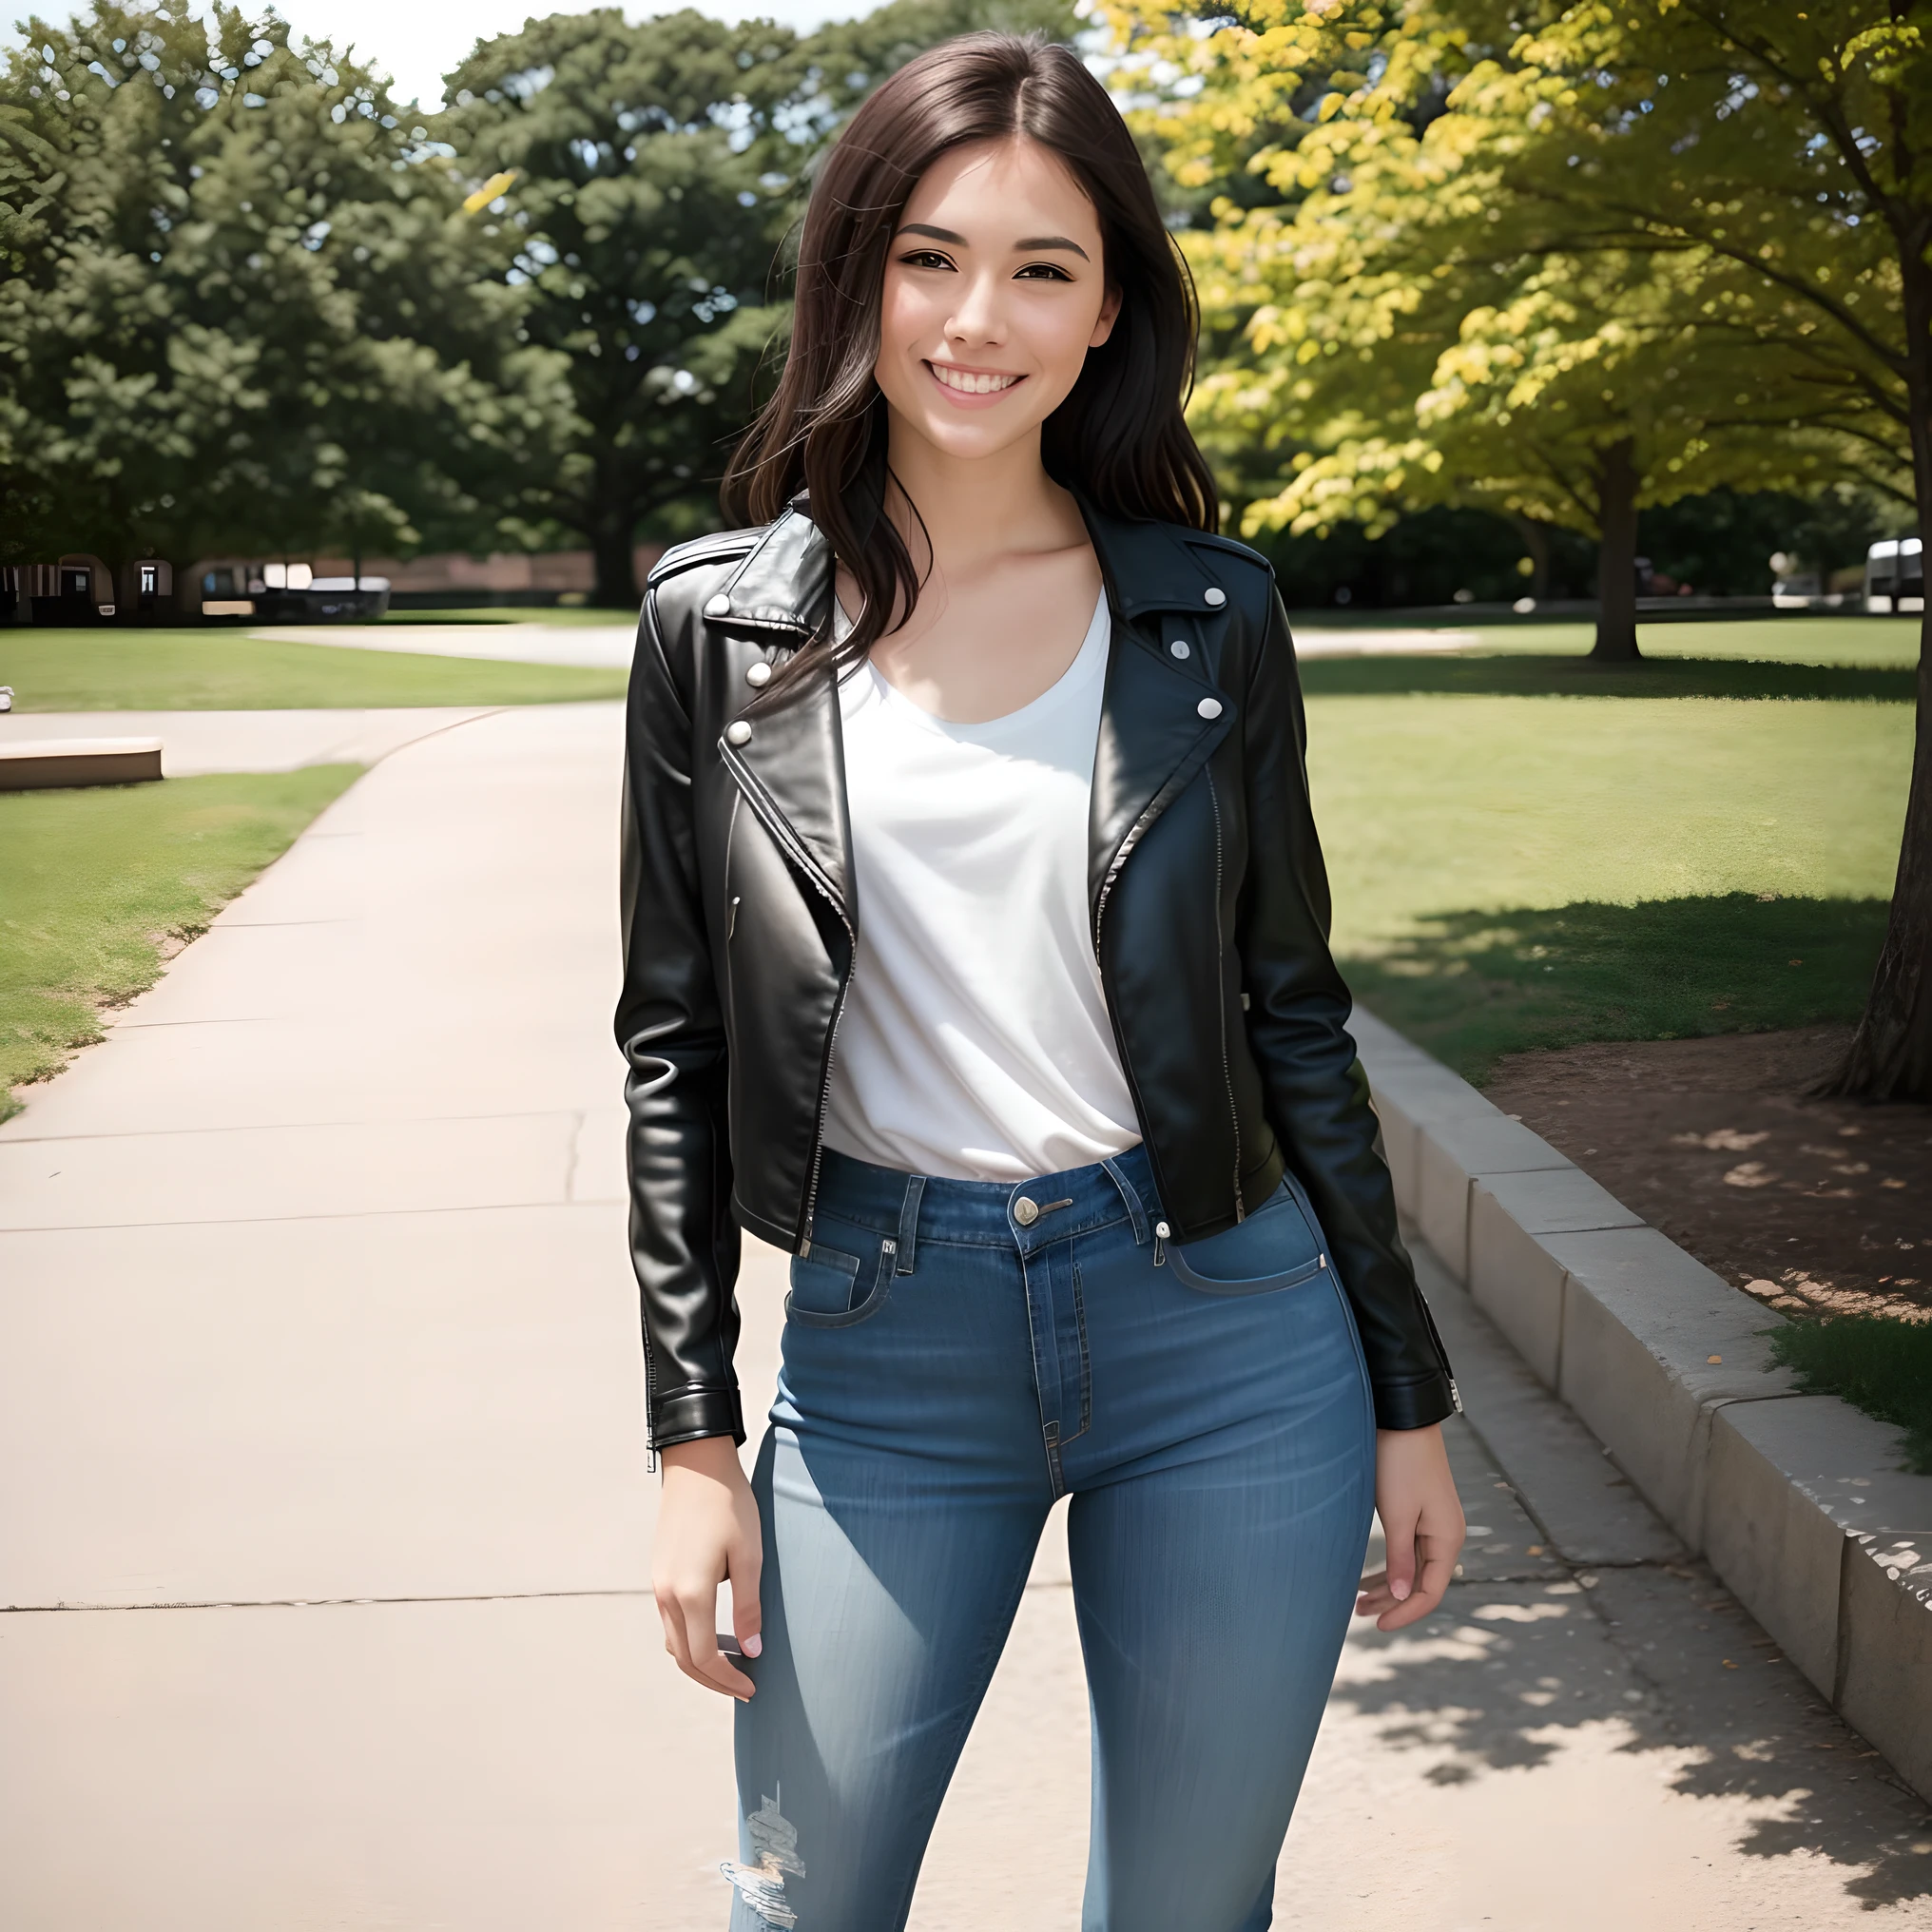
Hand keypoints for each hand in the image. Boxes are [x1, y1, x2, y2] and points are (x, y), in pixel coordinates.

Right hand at [653, 1436, 762, 1699]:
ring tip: (732, 1664)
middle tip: (744, 1687)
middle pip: (683, 1658)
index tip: (752, 1688)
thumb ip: (749, 1607)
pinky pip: (669, 1621)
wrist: (697, 1466)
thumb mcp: (749, 1556)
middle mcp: (666, 1595)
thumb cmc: (729, 1506)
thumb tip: (752, 1650)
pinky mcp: (658, 1574)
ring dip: (699, 1662)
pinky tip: (713, 1634)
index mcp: (690, 1593)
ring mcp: (657, 1585)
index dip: (728, 1679)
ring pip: (673, 1642)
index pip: (705, 1657)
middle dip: (713, 1680)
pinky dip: (689, 1639)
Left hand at [1355, 1423, 1464, 1631]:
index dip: (1405, 1612)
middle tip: (1358, 1613)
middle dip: (1391, 1602)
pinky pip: (1406, 1551)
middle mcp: (1445, 1536)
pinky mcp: (1418, 1513)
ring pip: (1411, 1568)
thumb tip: (1400, 1597)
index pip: (1430, 1592)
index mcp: (1448, 1539)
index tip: (1378, 1626)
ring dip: (1387, 1586)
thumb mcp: (1398, 1514)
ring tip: (1356, 1601)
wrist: (1403, 1419)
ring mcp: (1433, 1525)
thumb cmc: (1400, 1464)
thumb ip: (1400, 1558)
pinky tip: (1367, 1576)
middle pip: (1420, 1583)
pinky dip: (1388, 1565)